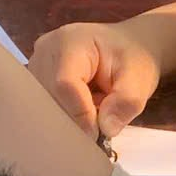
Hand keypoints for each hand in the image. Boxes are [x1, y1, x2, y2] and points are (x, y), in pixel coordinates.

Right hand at [30, 21, 162, 137]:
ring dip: (67, 117)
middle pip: (49, 96)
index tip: (99, 133)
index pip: (65, 84)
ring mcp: (36, 64)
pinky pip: (43, 104)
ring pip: (44, 104)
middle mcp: (45, 50)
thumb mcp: (140, 79)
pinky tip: (80, 112)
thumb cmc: (132, 59)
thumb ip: (126, 102)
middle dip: (74, 118)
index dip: (80, 113)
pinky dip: (63, 114)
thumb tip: (106, 129)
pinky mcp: (35, 78)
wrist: (125, 47)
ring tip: (92, 113)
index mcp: (70, 42)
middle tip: (97, 130)